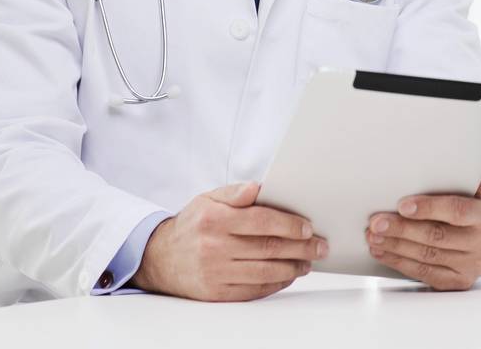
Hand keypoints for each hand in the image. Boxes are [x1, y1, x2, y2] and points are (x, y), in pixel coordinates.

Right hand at [132, 181, 326, 300]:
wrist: (160, 258)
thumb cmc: (192, 225)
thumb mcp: (208, 199)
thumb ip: (235, 193)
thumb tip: (258, 187)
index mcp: (215, 219)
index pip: (262, 222)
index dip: (290, 225)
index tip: (309, 227)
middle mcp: (214, 247)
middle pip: (268, 248)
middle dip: (301, 248)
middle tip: (320, 246)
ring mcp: (215, 272)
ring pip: (265, 272)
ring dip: (293, 268)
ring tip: (308, 262)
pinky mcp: (216, 293)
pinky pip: (253, 290)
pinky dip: (275, 284)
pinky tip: (287, 275)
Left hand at [366, 162, 480, 290]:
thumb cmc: (471, 212)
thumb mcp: (476, 194)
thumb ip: (476, 180)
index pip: (458, 211)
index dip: (429, 208)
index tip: (402, 205)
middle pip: (437, 236)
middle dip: (402, 229)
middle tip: (377, 222)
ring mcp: (471, 266)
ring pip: (427, 256)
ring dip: (395, 245)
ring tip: (374, 235)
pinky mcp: (456, 282)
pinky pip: (423, 273)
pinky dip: (399, 261)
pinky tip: (383, 251)